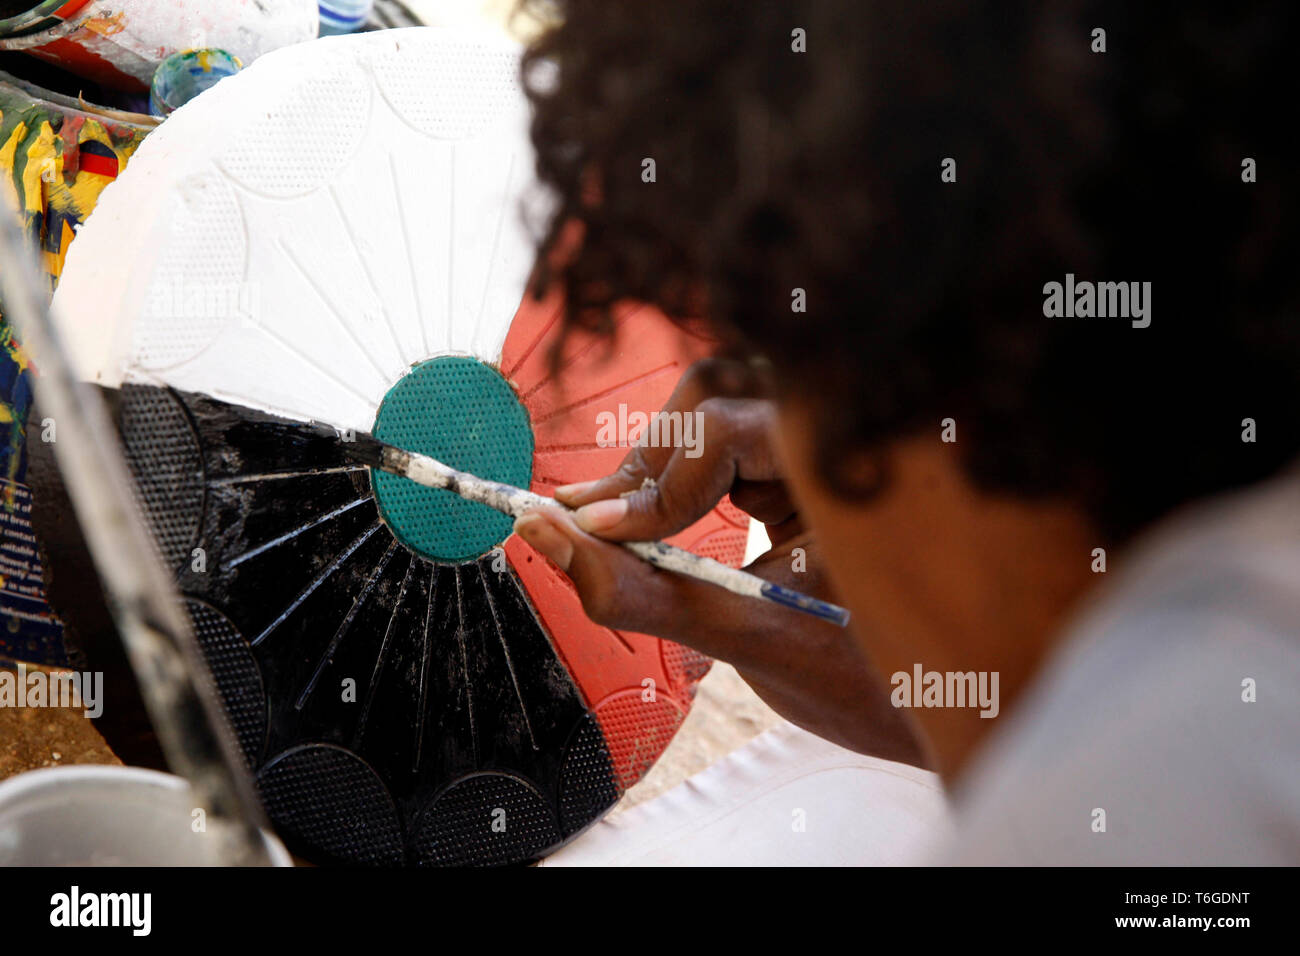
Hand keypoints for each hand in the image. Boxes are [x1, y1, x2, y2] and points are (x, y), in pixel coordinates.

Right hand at [514, 360, 927, 766]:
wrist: (948, 702)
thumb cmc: (871, 680)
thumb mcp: (747, 636)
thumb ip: (638, 590)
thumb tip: (544, 534)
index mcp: (865, 464)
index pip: (734, 428)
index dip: (663, 481)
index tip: (604, 534)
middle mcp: (855, 425)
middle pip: (716, 395)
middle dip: (650, 466)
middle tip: (590, 524)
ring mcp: (831, 432)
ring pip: (715, 401)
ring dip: (658, 462)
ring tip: (610, 518)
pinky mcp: (808, 451)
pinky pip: (727, 433)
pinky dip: (680, 473)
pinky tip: (643, 515)